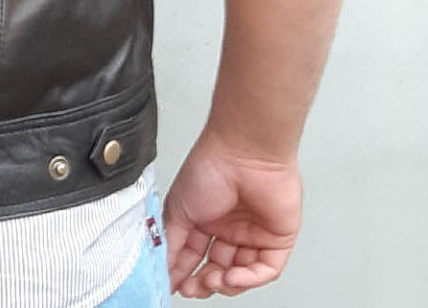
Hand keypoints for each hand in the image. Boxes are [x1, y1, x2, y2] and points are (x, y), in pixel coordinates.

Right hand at [163, 129, 302, 296]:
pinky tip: (232, 277)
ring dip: (225, 283)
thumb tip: (163, 268)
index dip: (183, 272)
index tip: (173, 285)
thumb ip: (171, 241)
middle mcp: (230, 227)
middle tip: (192, 288)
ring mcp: (254, 234)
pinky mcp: (277, 239)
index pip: (194, 254)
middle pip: (217, 268)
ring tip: (212, 280)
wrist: (244, 152)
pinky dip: (248, 279)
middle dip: (203, 282)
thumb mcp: (179, 207)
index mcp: (206, 217)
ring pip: (241, 274)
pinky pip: (264, 270)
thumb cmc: (211, 165)